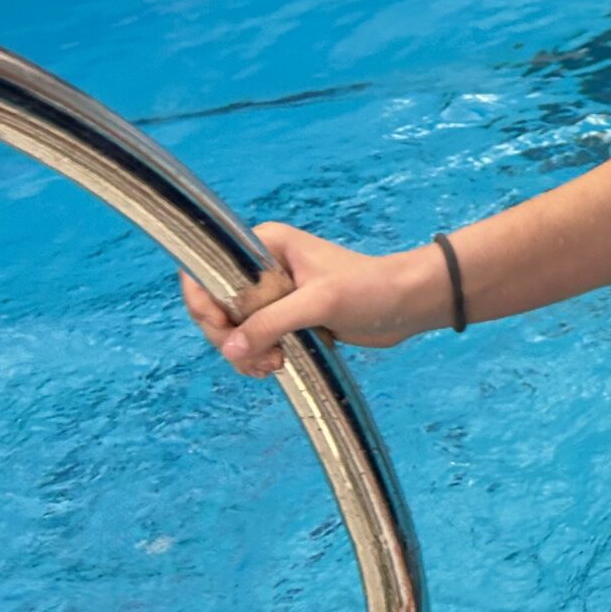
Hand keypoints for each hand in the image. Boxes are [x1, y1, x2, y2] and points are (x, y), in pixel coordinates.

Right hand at [178, 221, 447, 379]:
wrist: (405, 304)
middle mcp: (261, 266)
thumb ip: (271, 323)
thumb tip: (229, 349)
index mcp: (264, 245)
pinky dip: (257, 358)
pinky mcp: (284, 319)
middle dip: (229, 337)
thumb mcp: (318, 302)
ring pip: (232, 329)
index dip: (205, 302)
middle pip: (215, 306)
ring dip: (245, 353)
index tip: (223, 329)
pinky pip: (253, 342)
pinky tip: (276, 367)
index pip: (209, 268)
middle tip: (259, 358)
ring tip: (273, 365)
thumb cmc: (368, 289)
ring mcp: (272, 295)